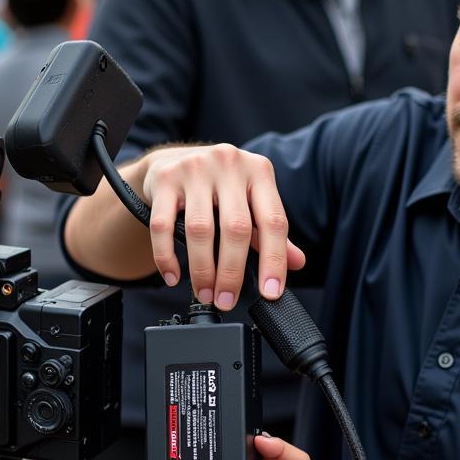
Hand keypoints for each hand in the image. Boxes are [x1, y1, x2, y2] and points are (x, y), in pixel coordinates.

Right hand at [140, 144, 305, 310]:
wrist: (175, 158)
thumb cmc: (220, 185)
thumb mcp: (251, 201)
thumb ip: (270, 231)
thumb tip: (297, 263)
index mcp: (259, 171)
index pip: (274, 221)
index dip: (275, 261)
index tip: (270, 292)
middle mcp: (230, 164)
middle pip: (235, 228)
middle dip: (232, 273)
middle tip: (227, 300)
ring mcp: (195, 168)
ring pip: (200, 229)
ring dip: (202, 270)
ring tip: (205, 293)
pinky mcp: (165, 178)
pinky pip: (162, 225)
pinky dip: (167, 257)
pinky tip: (174, 276)